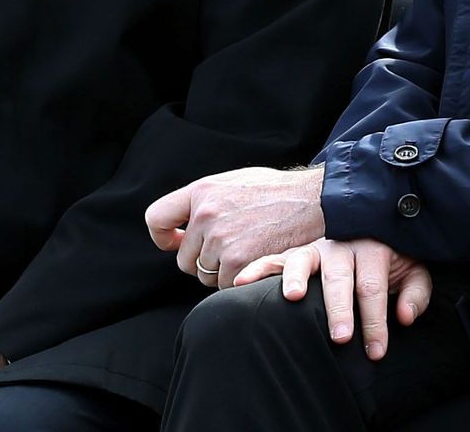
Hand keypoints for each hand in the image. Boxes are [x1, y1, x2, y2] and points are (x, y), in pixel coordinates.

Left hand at [145, 166, 325, 289]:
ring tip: (249, 252)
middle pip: (185, 260)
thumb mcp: (235, 182)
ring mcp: (221, 239)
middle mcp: (206, 214)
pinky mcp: (238, 261)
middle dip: (204, 261)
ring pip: (206, 276)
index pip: (156, 218)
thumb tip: (181, 226)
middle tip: (231, 250)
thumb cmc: (276, 192)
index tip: (175, 241)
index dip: (163, 236)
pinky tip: (258, 262)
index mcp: (201, 191)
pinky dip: (240, 282)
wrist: (313, 200)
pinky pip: (226, 286)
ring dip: (224, 273)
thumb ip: (207, 201)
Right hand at [235, 238, 431, 360]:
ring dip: (296, 279)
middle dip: (339, 309)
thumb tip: (403, 316)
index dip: (374, 322)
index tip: (375, 352)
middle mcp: (341, 245)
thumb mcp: (414, 272)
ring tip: (292, 298)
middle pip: (339, 278)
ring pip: (302, 261)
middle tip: (340, 337)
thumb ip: (416, 293)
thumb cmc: (393, 259)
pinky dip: (257, 269)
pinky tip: (240, 283)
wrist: (375, 224)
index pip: (372, 288)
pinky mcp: (296, 253)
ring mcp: (315, 248)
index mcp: (372, 248)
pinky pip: (274, 259)